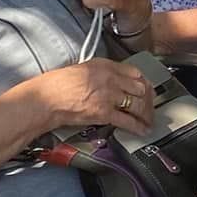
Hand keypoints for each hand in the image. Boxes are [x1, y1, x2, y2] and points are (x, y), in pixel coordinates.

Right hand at [22, 57, 156, 132]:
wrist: (46, 98)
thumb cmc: (58, 85)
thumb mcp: (83, 69)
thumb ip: (102, 73)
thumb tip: (116, 81)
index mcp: (105, 66)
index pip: (135, 72)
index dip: (144, 83)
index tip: (146, 90)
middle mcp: (110, 79)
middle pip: (140, 89)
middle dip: (148, 100)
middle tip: (149, 107)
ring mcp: (109, 96)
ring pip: (138, 105)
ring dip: (146, 115)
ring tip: (148, 120)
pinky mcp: (104, 113)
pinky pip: (128, 121)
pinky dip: (138, 127)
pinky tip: (142, 130)